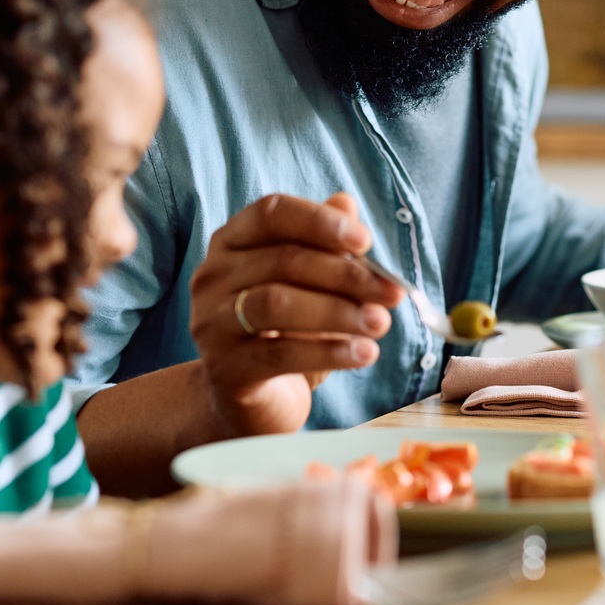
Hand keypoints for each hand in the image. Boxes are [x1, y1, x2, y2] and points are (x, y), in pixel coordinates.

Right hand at [187, 192, 403, 437]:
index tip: (366, 241)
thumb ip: (325, 244)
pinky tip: (365, 353)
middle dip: (346, 275)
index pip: (272, 214)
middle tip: (393, 292)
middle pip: (283, 260)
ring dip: (339, 311)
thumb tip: (347, 203)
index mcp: (232, 242)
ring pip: (277, 303)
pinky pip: (280, 354)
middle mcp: (213, 276)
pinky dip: (329, 352)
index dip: (320, 222)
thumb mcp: (310, 285)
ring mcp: (211, 323)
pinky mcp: (224, 369)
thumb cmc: (285, 332)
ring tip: (381, 323)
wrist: (249, 401)